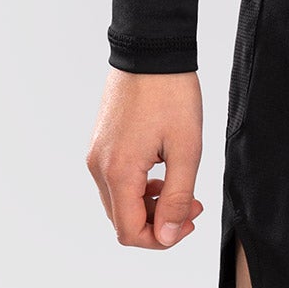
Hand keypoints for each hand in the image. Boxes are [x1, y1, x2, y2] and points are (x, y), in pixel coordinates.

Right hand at [86, 69, 204, 250]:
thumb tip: (169, 235)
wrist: (151, 49)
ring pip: (120, 200)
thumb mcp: (186, 148)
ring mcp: (96, 153)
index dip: (161, 238)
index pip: (130, 232)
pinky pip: (116, 179)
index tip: (189, 222)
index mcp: (118, 171)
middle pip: (123, 219)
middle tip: (192, 204)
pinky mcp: (101, 142)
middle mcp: (98, 166)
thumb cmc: (171, 92)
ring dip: (150, 204)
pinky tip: (163, 171)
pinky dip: (139, 186)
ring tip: (182, 187)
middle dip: (159, 221)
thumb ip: (177, 197)